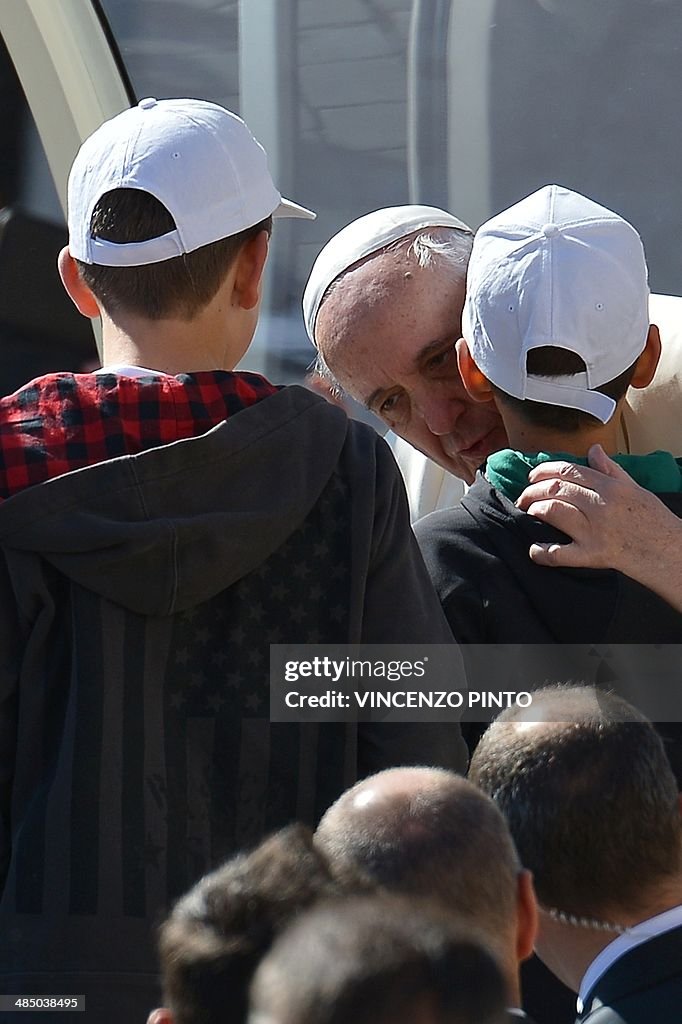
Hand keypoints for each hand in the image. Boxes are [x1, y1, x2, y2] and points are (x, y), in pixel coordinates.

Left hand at [515, 444, 679, 583]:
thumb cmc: (653, 520)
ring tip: (530, 511)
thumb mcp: (635, 488)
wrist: (669, 551)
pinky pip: (560, 554)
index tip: (532, 476)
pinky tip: (534, 549)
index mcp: (610, 487)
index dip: (544, 471)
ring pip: (554, 513)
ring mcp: (595, 531)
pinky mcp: (592, 556)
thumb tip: (593, 449)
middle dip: (533, 491)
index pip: (568, 470)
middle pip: (556, 489)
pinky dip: (542, 552)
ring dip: (535, 510)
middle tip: (525, 496)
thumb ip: (610, 469)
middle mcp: (600, 506)